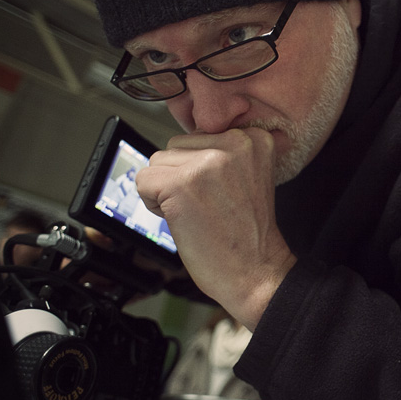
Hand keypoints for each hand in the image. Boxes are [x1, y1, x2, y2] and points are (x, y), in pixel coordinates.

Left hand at [134, 127, 296, 329]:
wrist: (256, 270)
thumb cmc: (249, 233)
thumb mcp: (254, 176)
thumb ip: (231, 151)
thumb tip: (201, 129)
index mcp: (253, 138)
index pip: (199, 136)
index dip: (200, 168)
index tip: (221, 192)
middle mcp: (234, 143)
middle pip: (177, 145)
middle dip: (181, 175)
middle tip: (209, 205)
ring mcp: (207, 162)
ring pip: (158, 160)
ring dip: (167, 189)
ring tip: (197, 211)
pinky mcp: (181, 184)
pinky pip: (143, 180)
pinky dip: (153, 203)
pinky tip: (181, 218)